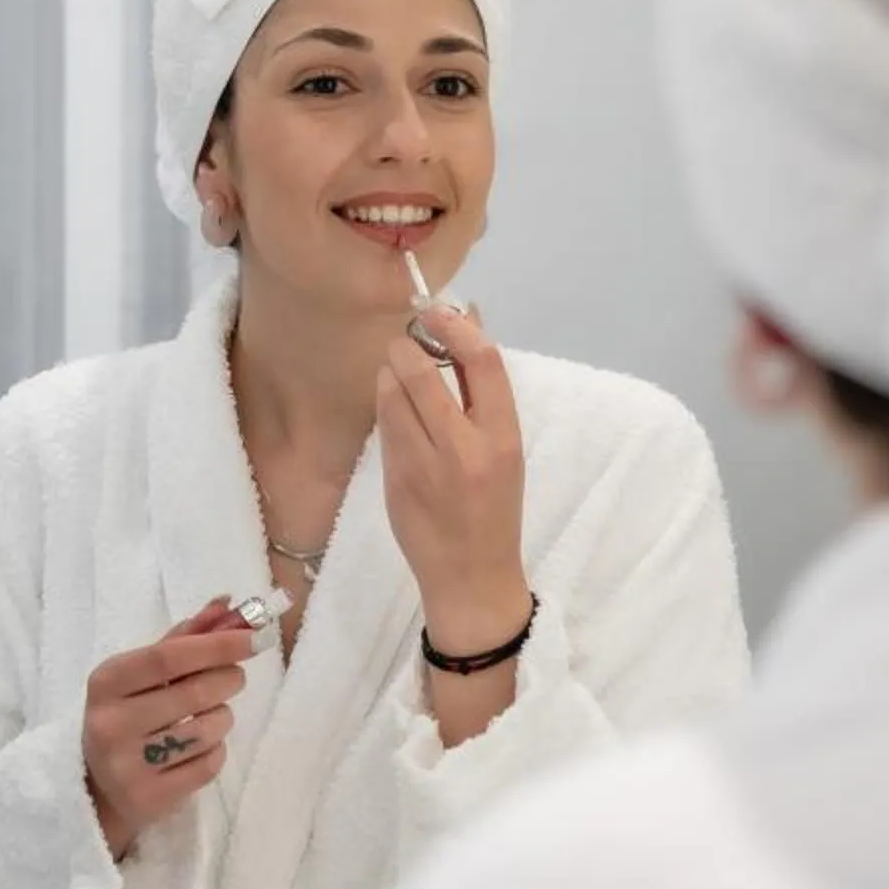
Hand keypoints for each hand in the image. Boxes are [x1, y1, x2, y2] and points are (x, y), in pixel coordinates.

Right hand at [80, 597, 255, 862]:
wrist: (98, 786)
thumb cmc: (129, 714)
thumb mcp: (142, 674)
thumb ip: (183, 638)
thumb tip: (227, 602)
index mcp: (106, 681)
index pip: (169, 657)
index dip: (217, 645)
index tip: (254, 636)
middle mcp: (110, 723)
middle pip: (196, 693)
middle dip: (229, 679)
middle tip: (234, 677)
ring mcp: (127, 765)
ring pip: (209, 731)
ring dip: (223, 718)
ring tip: (209, 716)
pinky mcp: (148, 798)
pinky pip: (209, 765)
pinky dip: (217, 751)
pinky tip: (198, 748)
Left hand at [375, 308, 529, 654]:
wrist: (472, 577)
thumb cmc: (494, 509)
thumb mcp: (504, 451)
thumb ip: (484, 395)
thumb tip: (468, 326)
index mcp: (503, 437)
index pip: (483, 361)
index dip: (457, 325)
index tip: (439, 311)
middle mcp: (465, 448)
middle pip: (424, 371)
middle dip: (408, 347)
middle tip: (406, 343)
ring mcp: (425, 465)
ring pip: (394, 394)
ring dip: (390, 373)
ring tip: (397, 374)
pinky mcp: (395, 479)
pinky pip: (384, 426)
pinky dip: (385, 407)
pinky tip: (393, 411)